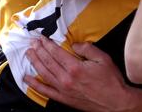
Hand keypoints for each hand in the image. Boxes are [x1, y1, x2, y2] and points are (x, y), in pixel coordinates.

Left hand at [24, 38, 141, 110]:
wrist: (115, 102)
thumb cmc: (111, 80)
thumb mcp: (103, 58)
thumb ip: (87, 49)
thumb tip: (74, 44)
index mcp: (76, 67)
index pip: (56, 53)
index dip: (47, 44)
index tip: (41, 38)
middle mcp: (66, 79)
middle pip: (48, 62)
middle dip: (39, 50)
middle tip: (32, 43)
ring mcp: (63, 90)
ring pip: (44, 74)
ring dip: (35, 62)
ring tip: (29, 54)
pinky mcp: (64, 98)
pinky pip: (45, 91)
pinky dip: (34, 84)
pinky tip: (26, 78)